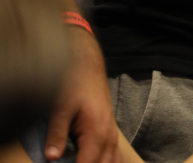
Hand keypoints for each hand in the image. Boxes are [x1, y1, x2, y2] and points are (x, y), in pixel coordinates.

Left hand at [45, 27, 118, 162]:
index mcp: (96, 133)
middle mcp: (108, 137)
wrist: (88, 66)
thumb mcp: (61, 107)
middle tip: (65, 162)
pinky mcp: (110, 132)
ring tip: (81, 159)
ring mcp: (112, 135)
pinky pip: (114, 157)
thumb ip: (56, 133)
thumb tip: (50, 158)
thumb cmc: (75, 84)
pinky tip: (96, 161)